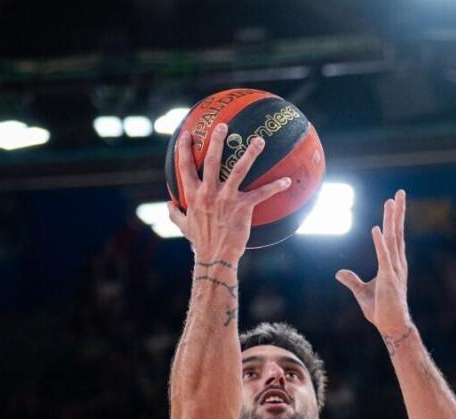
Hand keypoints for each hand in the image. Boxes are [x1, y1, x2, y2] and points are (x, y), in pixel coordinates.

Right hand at [166, 122, 292, 263]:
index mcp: (194, 194)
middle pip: (211, 161)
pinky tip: (287, 181)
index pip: (185, 167)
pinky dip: (275, 187)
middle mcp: (209, 193)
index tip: (187, 134)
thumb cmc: (200, 241)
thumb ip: (175, 213)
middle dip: (217, 141)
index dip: (184, 149)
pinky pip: (261, 194)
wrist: (215, 256)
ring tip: (259, 140)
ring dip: (250, 154)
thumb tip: (168, 205)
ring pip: (238, 170)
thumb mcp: (183, 226)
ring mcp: (227, 199)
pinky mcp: (243, 207)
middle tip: (223, 125)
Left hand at [336, 189, 412, 338]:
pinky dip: (380, 242)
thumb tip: (339, 272)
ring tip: (391, 201)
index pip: (393, 236)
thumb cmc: (381, 310)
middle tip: (400, 192)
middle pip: (397, 232)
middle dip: (398, 212)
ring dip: (391, 220)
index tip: (392, 202)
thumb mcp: (362, 292)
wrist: (391, 326)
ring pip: (392, 239)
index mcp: (392, 264)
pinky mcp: (388, 278)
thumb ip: (352, 280)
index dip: (393, 218)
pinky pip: (384, 256)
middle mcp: (397, 262)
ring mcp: (394, 269)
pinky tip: (376, 228)